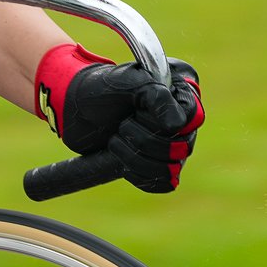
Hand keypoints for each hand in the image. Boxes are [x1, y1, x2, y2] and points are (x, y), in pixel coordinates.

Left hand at [34, 45, 203, 192]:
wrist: (76, 106)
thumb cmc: (103, 88)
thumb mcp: (129, 82)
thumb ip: (157, 96)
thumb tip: (178, 127)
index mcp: (181, 96)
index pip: (191, 119)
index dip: (159, 121)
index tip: (136, 110)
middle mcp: (182, 123)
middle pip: (180, 148)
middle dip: (141, 139)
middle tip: (121, 124)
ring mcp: (171, 146)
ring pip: (170, 169)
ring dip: (134, 157)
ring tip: (115, 141)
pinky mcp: (158, 166)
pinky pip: (163, 184)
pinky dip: (138, 175)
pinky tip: (120, 161)